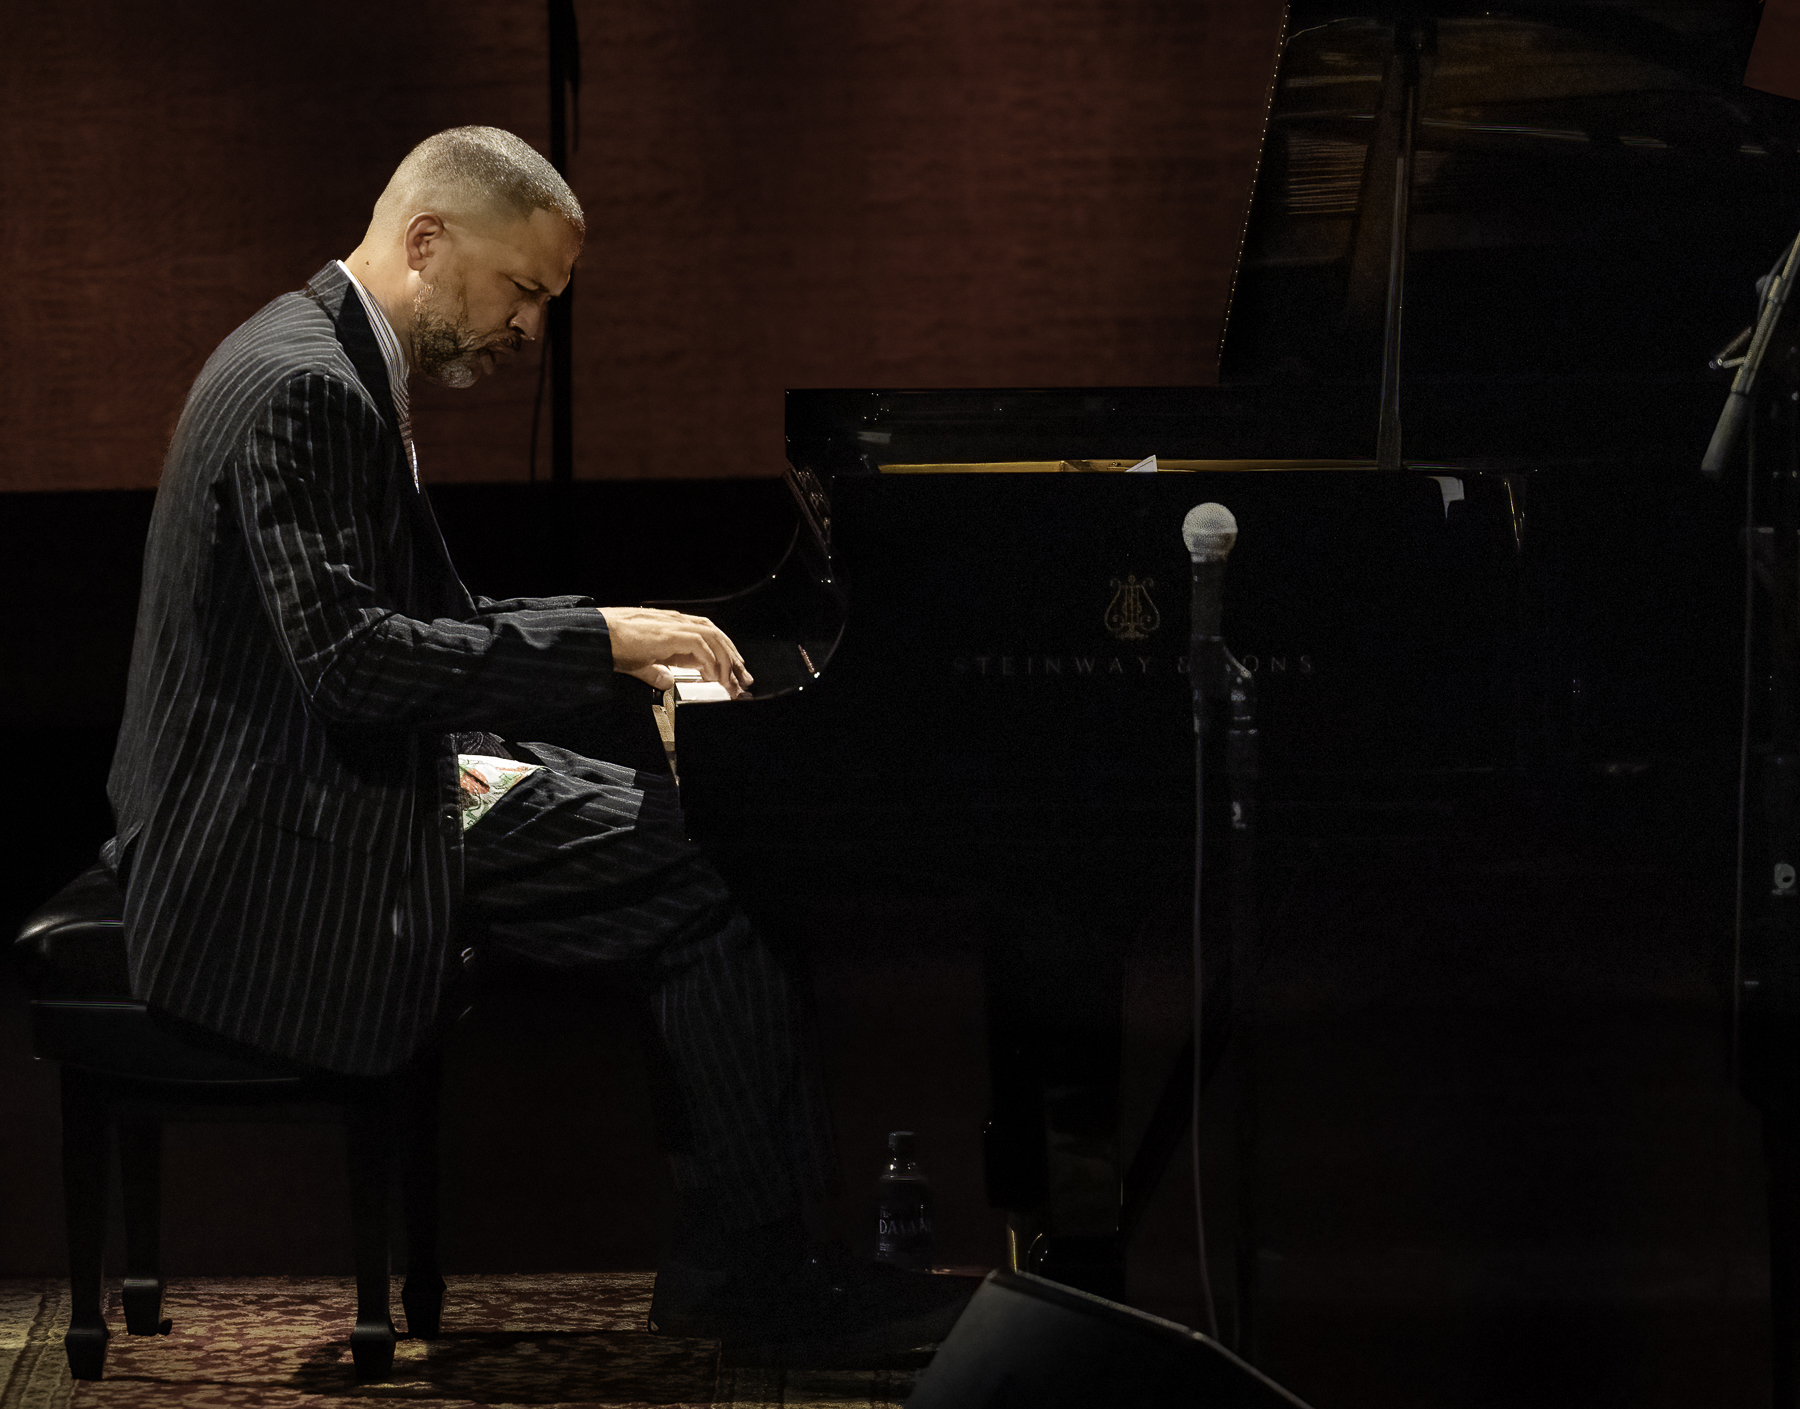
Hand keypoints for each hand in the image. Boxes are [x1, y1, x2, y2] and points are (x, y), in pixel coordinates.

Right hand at [598, 607, 752, 697]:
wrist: (597, 636)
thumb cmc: (612, 645)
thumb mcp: (639, 663)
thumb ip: (656, 671)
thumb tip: (667, 681)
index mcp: (669, 626)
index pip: (706, 634)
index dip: (722, 652)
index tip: (730, 671)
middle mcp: (675, 622)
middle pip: (715, 634)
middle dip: (732, 657)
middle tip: (742, 678)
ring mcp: (673, 625)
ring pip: (713, 637)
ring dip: (725, 659)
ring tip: (732, 680)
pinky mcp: (670, 633)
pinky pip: (700, 645)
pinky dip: (711, 660)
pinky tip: (713, 676)